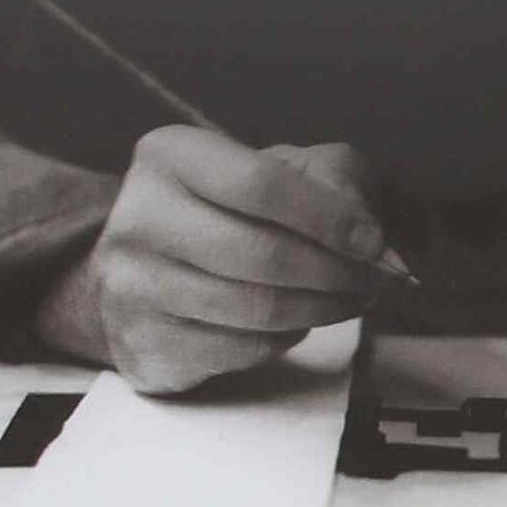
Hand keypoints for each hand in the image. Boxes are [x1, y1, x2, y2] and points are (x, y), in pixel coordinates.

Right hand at [42, 125, 395, 394]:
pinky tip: (294, 321)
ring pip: (255, 309)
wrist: (149, 269)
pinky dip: (284, 338)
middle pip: (261, 254)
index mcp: (171, 157)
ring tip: (347, 300)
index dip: (329, 217)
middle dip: (335, 272)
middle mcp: (139, 217)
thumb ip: (332, 178)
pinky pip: (239, 349)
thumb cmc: (233, 209)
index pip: (261, 184)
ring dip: (321, 309)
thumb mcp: (283, 168)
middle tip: (372, 280)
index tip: (374, 241)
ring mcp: (133, 285)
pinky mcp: (144, 342)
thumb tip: (366, 232)